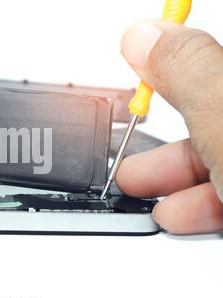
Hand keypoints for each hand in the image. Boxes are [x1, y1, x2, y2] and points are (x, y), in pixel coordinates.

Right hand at [117, 20, 222, 233]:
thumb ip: (185, 72)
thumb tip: (142, 35)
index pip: (208, 56)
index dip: (170, 54)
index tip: (136, 57)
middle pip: (211, 112)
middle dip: (163, 134)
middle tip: (130, 143)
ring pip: (218, 156)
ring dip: (172, 177)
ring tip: (142, 190)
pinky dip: (199, 205)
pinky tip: (179, 215)